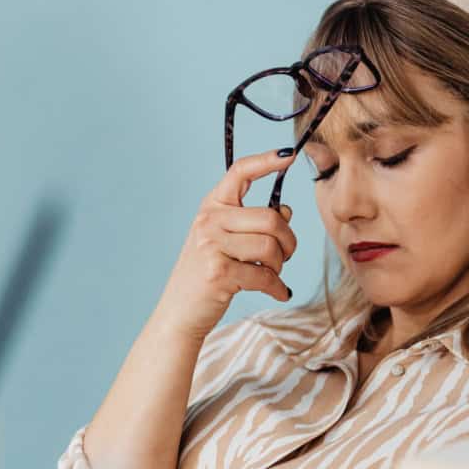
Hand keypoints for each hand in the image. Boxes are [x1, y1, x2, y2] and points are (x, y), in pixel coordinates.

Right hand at [158, 148, 297, 340]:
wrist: (179, 312)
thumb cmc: (207, 274)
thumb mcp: (225, 242)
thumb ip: (254, 223)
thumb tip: (286, 211)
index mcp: (211, 207)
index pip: (240, 172)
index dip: (266, 161)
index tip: (289, 156)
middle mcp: (209, 220)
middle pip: (271, 219)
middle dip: (289, 241)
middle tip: (286, 256)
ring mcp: (211, 245)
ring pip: (271, 247)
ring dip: (281, 265)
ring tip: (274, 274)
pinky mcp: (219, 272)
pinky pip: (265, 275)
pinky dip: (278, 287)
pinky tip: (279, 292)